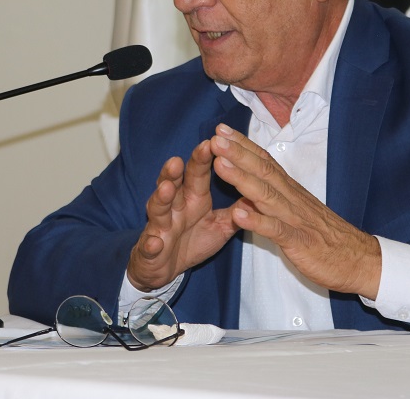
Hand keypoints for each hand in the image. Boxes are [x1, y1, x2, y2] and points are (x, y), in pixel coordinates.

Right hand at [126, 138, 240, 290]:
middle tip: (178, 159)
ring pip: (157, 209)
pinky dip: (150, 244)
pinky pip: (149, 246)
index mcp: (193, 198)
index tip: (212, 141)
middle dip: (174, 172)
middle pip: (172, 184)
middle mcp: (174, 207)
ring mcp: (160, 226)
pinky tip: (154, 241)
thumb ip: (238, 208)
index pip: (197, 173)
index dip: (202, 158)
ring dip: (160, 199)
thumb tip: (260, 190)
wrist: (166, 268)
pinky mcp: (150, 249)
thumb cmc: (193, 240)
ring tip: (166, 189)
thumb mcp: (221, 225)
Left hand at [209, 124, 382, 298]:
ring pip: (266, 194)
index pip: (265, 162)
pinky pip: (276, 229)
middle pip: (263, 171)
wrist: (359, 260)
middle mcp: (292, 199)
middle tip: (216, 137)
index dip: (243, 146)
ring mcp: (296, 219)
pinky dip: (257, 221)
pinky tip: (238, 213)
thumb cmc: (325, 237)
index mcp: (291, 191)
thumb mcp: (297, 213)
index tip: (221, 130)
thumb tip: (247, 189)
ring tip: (220, 164)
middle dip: (238, 154)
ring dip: (242, 178)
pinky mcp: (300, 242)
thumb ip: (274, 199)